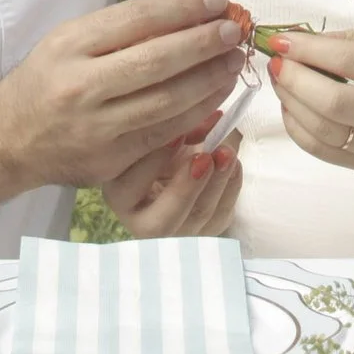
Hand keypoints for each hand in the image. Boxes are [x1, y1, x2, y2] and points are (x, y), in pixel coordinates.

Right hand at [0, 0, 245, 188]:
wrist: (9, 139)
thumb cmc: (47, 80)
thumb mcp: (69, 41)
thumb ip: (119, 28)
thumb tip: (184, 9)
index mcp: (69, 45)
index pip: (137, 20)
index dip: (183, 9)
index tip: (217, 1)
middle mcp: (80, 85)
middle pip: (156, 60)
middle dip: (203, 43)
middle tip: (234, 31)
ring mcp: (95, 127)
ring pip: (166, 100)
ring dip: (209, 79)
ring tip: (234, 61)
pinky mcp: (109, 160)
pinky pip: (164, 132)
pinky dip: (197, 113)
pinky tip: (217, 95)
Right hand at [102, 121, 242, 237]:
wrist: (183, 165)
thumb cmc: (164, 147)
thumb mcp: (163, 137)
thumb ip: (174, 129)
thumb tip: (200, 120)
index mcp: (119, 194)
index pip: (127, 186)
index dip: (152, 162)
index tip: (176, 135)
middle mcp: (142, 222)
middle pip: (160, 221)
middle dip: (185, 189)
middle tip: (204, 157)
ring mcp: (177, 233)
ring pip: (196, 218)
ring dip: (216, 183)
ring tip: (226, 153)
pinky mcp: (205, 232)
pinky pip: (220, 217)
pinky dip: (231, 188)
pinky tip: (234, 164)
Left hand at [265, 27, 353, 175]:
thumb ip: (351, 41)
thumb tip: (302, 42)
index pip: (348, 61)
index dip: (307, 50)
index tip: (280, 40)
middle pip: (332, 101)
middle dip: (294, 79)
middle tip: (278, 63)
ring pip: (324, 131)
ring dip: (291, 103)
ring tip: (282, 83)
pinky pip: (324, 153)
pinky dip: (299, 129)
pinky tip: (292, 109)